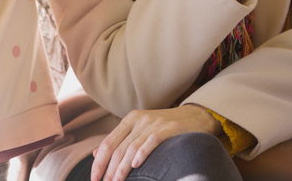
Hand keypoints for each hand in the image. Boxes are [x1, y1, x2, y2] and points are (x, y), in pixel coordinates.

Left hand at [91, 105, 220, 180]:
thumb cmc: (166, 128)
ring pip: (132, 148)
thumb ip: (120, 141)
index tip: (94, 178)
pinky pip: (151, 141)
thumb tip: (95, 153)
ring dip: (122, 168)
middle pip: (118, 148)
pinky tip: (135, 165)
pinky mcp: (168, 128)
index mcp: (130, 120)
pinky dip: (142, 153)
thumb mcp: (140, 131)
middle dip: (109, 169)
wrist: (197, 117)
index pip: (108, 143)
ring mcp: (153, 123)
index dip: (98, 162)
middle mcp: (139, 120)